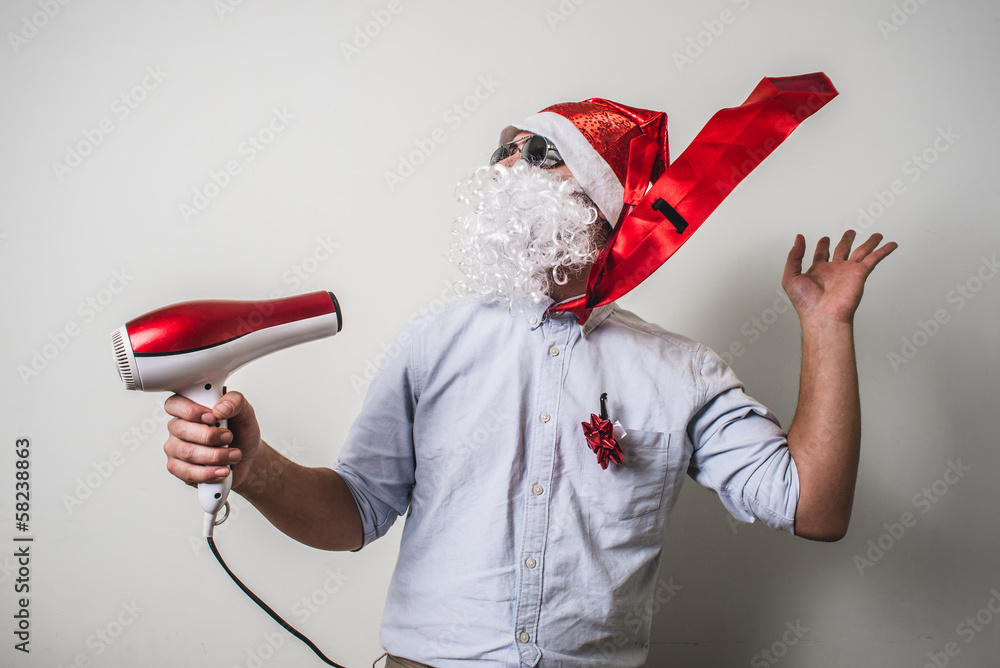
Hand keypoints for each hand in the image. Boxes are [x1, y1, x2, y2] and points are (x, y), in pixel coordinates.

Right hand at [163, 391, 262, 491]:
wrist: (248, 458)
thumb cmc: (241, 433)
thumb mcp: (245, 412)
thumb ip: (235, 402)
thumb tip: (220, 408)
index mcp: (189, 409)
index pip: (174, 404)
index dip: (191, 411)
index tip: (212, 417)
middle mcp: (178, 428)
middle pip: (181, 430)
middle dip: (210, 436)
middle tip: (228, 437)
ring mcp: (176, 449)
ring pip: (187, 452)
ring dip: (215, 456)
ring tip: (234, 455)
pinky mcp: (179, 469)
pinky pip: (187, 472)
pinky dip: (209, 473)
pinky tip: (223, 470)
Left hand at [782, 230, 896, 323]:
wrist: (823, 316)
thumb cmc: (806, 303)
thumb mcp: (791, 276)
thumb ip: (794, 256)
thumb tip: (798, 238)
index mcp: (818, 271)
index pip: (821, 254)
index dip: (822, 245)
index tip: (824, 239)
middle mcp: (834, 271)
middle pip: (842, 250)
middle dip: (846, 240)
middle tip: (850, 232)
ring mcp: (848, 272)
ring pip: (861, 251)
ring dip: (869, 243)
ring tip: (876, 235)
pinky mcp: (859, 273)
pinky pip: (874, 258)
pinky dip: (883, 250)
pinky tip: (890, 244)